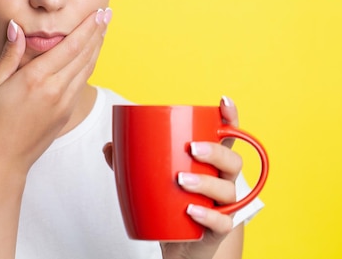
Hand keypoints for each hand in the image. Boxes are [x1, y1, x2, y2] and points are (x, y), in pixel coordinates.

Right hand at [0, 9, 109, 174]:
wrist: (2, 161)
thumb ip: (10, 55)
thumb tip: (16, 27)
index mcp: (36, 78)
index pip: (71, 45)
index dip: (88, 27)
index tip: (99, 12)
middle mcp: (56, 89)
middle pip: (85, 55)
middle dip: (98, 32)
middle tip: (107, 14)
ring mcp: (63, 103)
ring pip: (87, 69)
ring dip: (97, 48)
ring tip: (103, 31)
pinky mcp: (66, 114)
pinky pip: (81, 84)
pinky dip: (89, 66)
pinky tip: (89, 58)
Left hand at [102, 97, 243, 258]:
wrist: (178, 241)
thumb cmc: (170, 200)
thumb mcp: (151, 178)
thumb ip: (131, 161)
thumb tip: (110, 146)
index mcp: (210, 160)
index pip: (227, 135)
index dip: (230, 117)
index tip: (222, 101)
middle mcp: (222, 179)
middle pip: (232, 160)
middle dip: (216, 151)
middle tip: (192, 149)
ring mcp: (223, 204)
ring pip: (227, 190)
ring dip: (206, 184)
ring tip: (181, 181)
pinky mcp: (219, 227)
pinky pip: (222, 222)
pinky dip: (209, 216)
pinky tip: (191, 211)